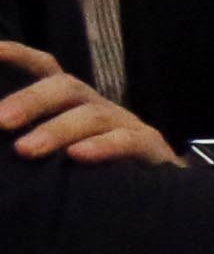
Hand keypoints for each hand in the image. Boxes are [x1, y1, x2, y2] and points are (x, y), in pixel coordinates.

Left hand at [0, 39, 168, 166]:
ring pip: (91, 115)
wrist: (158, 198)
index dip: (16, 55)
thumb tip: (0, 142)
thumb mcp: (52, 153)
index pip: (43, 68)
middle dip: (30, 101)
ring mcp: (124, 124)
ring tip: (25, 150)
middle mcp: (95, 106)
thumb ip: (24, 142)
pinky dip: (103, 147)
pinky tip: (78, 157)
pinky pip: (128, 140)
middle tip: (0, 121)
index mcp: (68, 103)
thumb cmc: (90, 175)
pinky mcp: (149, 147)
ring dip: (57, 130)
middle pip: (65, 87)